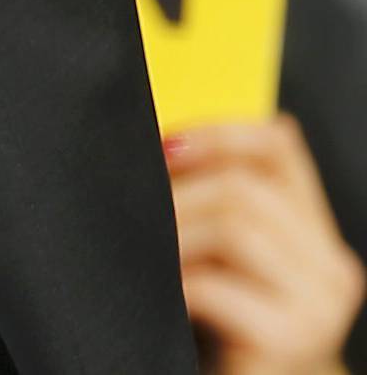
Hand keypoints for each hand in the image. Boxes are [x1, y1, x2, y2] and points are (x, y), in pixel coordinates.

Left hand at [169, 118, 364, 374]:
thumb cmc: (226, 323)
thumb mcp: (228, 250)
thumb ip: (221, 197)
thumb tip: (167, 144)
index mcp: (318, 231)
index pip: (280, 144)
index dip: (219, 133)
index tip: (167, 147)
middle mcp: (332, 265)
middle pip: (246, 186)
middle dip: (181, 191)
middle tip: (140, 207)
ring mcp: (318, 306)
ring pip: (234, 227)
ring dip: (176, 236)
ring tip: (152, 251)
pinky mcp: (289, 340)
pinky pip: (216, 287)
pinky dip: (179, 282)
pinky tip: (168, 293)